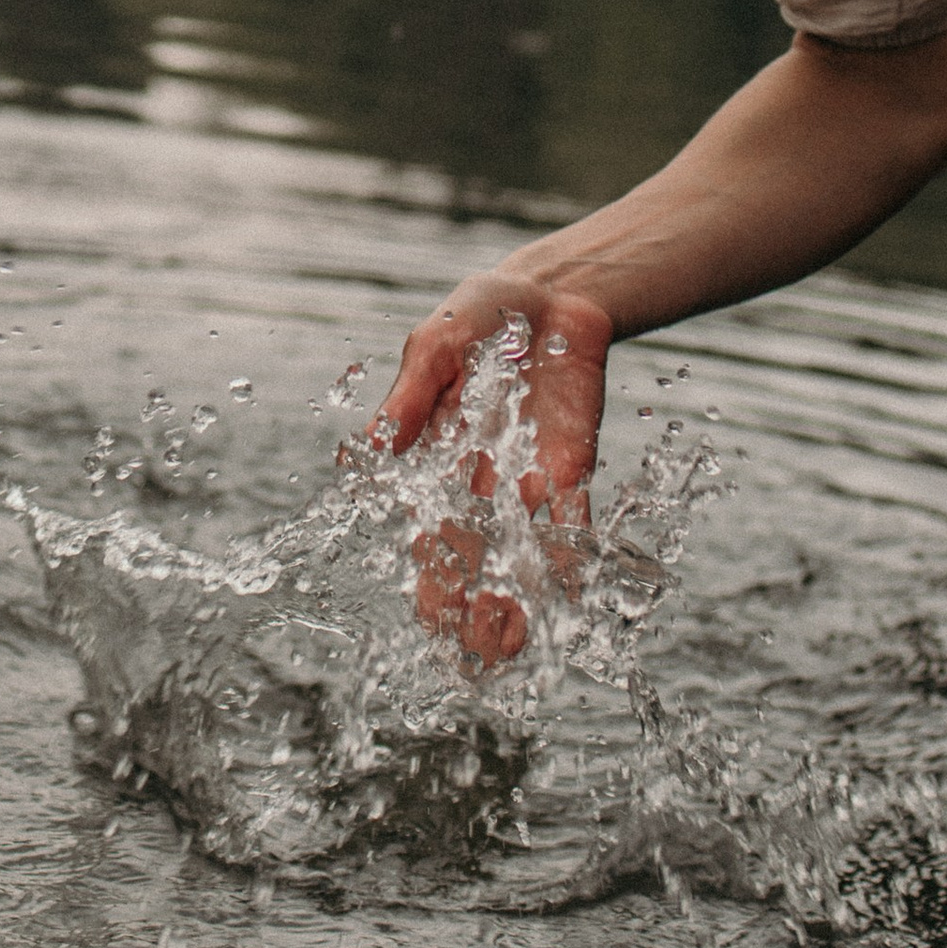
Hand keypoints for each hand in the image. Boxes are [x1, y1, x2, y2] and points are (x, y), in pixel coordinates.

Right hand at [370, 270, 612, 662]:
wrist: (549, 296)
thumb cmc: (478, 316)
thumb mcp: (435, 347)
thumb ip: (411, 396)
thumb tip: (371, 445)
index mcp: (436, 461)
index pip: (430, 532)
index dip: (431, 579)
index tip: (433, 619)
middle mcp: (482, 481)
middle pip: (477, 558)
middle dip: (477, 608)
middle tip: (483, 651)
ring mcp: (528, 477)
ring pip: (523, 551)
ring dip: (522, 596)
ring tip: (519, 642)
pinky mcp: (570, 464)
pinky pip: (572, 516)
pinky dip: (574, 553)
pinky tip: (575, 592)